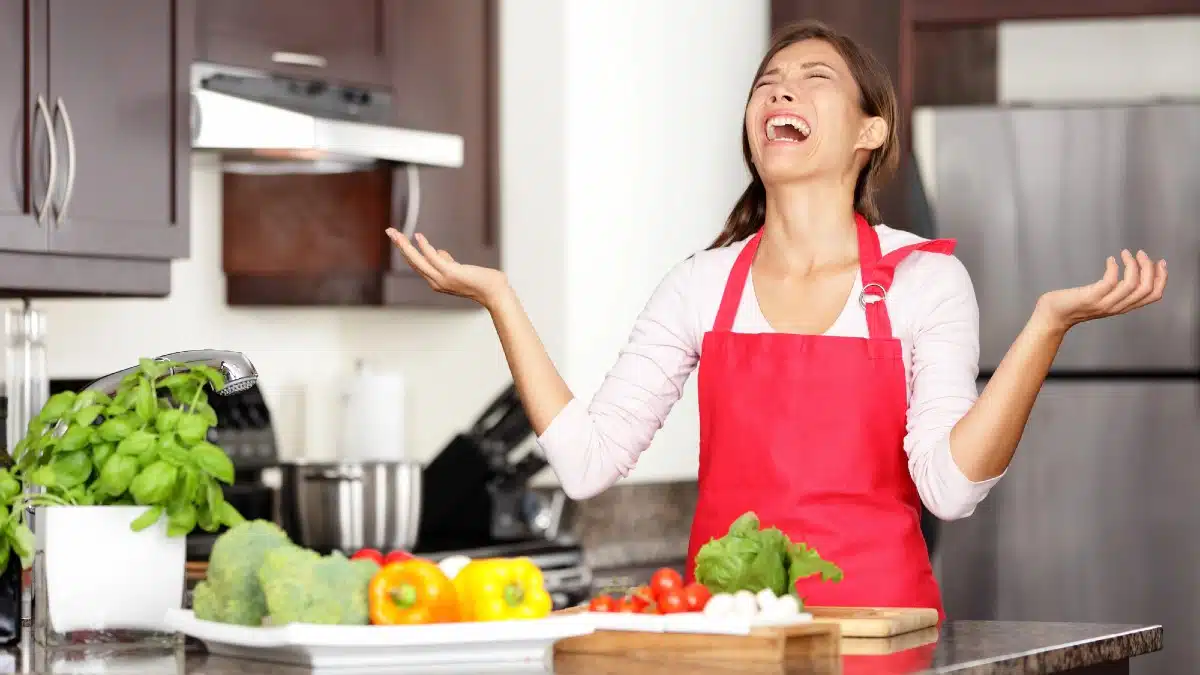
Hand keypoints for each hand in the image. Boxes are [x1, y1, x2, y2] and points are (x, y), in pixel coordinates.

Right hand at [386, 229, 509, 307]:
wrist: (494, 292)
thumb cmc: (480, 281)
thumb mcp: (459, 270)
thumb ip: (447, 261)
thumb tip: (439, 252)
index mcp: (436, 281)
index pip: (417, 263)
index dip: (406, 250)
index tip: (398, 238)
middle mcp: (435, 281)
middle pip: (412, 261)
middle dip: (400, 245)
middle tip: (389, 231)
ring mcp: (442, 278)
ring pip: (418, 260)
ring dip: (405, 246)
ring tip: (396, 233)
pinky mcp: (450, 272)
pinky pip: (433, 258)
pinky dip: (424, 247)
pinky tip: (418, 237)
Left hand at [1034, 249, 1166, 333]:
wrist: (1053, 315)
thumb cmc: (1074, 303)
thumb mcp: (1103, 298)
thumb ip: (1117, 290)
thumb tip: (1132, 271)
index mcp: (1123, 307)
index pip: (1153, 295)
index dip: (1161, 278)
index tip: (1160, 262)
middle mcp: (1117, 307)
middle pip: (1147, 289)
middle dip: (1149, 268)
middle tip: (1141, 254)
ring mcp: (1105, 303)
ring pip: (1133, 284)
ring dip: (1133, 265)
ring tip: (1126, 253)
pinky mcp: (1092, 298)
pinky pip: (1111, 281)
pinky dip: (1114, 267)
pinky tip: (1110, 259)